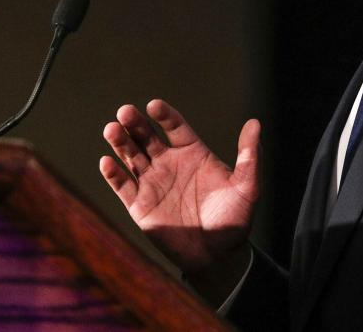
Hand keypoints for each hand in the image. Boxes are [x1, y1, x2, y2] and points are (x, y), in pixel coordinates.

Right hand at [99, 99, 259, 274]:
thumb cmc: (234, 220)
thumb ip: (249, 156)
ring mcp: (152, 183)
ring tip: (111, 129)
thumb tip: (255, 123)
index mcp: (192, 153)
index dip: (165, 115)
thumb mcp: (247, 187)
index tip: (154, 105)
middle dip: (135, 123)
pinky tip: (106, 162)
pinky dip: (113, 174)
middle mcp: (169, 163)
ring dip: (120, 142)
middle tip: (125, 111)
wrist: (218, 257)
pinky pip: (123, 187)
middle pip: (147, 137)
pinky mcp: (140, 206)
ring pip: (131, 157)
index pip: (175, 126)